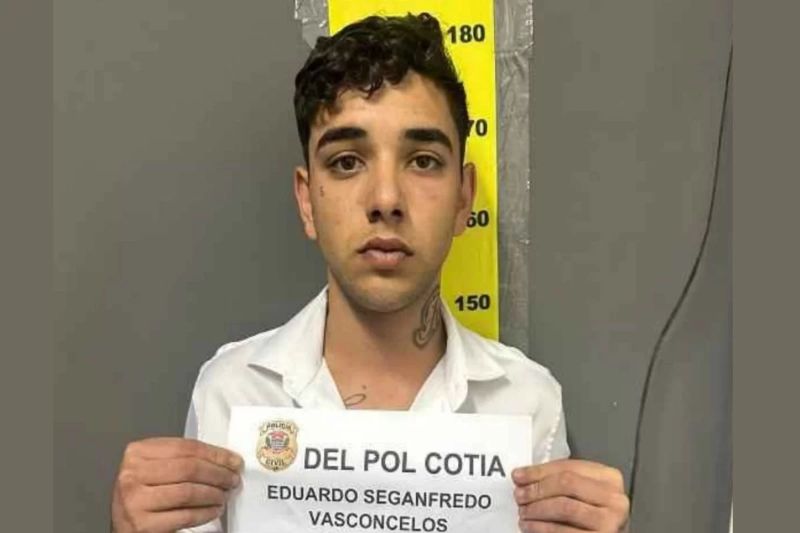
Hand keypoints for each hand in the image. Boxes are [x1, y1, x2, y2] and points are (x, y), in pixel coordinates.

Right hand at [111, 437, 243, 532]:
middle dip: (218, 474)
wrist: (125, 528)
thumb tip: (224, 459)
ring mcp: (134, 501)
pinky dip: (205, 513)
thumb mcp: (156, 469)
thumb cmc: (145, 494)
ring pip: (188, 492)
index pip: (185, 447)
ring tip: (224, 495)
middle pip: (188, 468)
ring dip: (214, 494)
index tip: (235, 461)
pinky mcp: (142, 526)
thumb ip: (182, 459)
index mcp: (136, 453)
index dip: (215, 454)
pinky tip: (214, 510)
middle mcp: (131, 475)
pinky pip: (184, 516)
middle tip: (233, 479)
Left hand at [512, 459, 629, 532]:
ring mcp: (611, 522)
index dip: (539, 471)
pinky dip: (542, 529)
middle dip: (537, 489)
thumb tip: (522, 477)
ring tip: (523, 513)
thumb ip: (559, 480)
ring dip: (537, 510)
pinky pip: (564, 532)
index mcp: (610, 478)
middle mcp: (615, 499)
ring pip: (565, 507)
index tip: (518, 476)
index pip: (569, 467)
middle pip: (566, 484)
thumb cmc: (590, 515)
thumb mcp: (581, 491)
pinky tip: (530, 527)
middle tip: (519, 495)